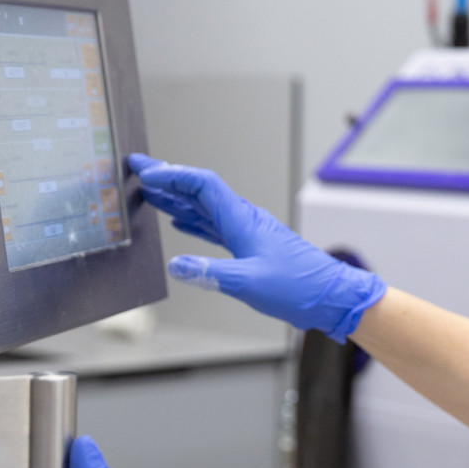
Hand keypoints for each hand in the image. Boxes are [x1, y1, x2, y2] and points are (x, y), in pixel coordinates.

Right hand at [128, 153, 386, 340]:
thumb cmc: (299, 287)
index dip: (173, 175)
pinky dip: (194, 221)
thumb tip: (177, 265)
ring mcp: (247, 232)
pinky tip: (180, 223)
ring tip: (149, 194)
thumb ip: (212, 274)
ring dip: (177, 199)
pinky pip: (215, 226)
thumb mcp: (250, 282)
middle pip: (200, 191)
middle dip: (169, 180)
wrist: (330, 296)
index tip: (146, 171)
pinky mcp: (250, 246)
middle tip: (138, 171)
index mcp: (243, 220)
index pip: (203, 185)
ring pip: (205, 208)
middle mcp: (244, 220)